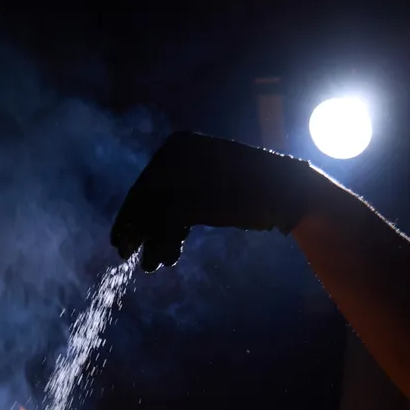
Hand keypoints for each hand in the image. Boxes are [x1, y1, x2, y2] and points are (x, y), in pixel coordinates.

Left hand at [110, 131, 317, 270]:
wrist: (288, 191)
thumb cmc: (249, 191)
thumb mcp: (208, 182)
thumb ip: (179, 191)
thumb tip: (145, 219)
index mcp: (180, 144)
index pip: (147, 181)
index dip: (132, 212)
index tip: (121, 237)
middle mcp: (178, 151)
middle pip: (144, 196)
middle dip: (134, 227)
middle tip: (122, 252)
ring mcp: (187, 171)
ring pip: (154, 213)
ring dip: (151, 241)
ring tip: (150, 266)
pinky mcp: (197, 194)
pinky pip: (170, 224)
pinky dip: (166, 244)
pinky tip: (169, 260)